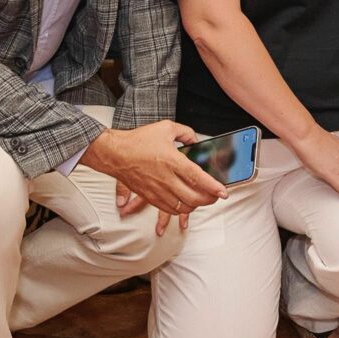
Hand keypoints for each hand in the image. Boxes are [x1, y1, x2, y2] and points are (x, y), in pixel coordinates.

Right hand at [82, 121, 227, 228]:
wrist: (115, 153)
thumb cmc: (138, 140)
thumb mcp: (165, 128)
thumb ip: (185, 132)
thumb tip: (195, 140)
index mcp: (172, 161)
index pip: (197, 178)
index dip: (213, 187)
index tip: (223, 192)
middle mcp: (166, 178)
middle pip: (193, 198)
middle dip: (208, 200)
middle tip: (215, 196)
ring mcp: (157, 190)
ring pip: (182, 207)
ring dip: (195, 206)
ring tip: (200, 199)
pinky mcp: (149, 197)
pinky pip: (168, 210)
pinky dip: (180, 209)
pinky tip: (184, 203)